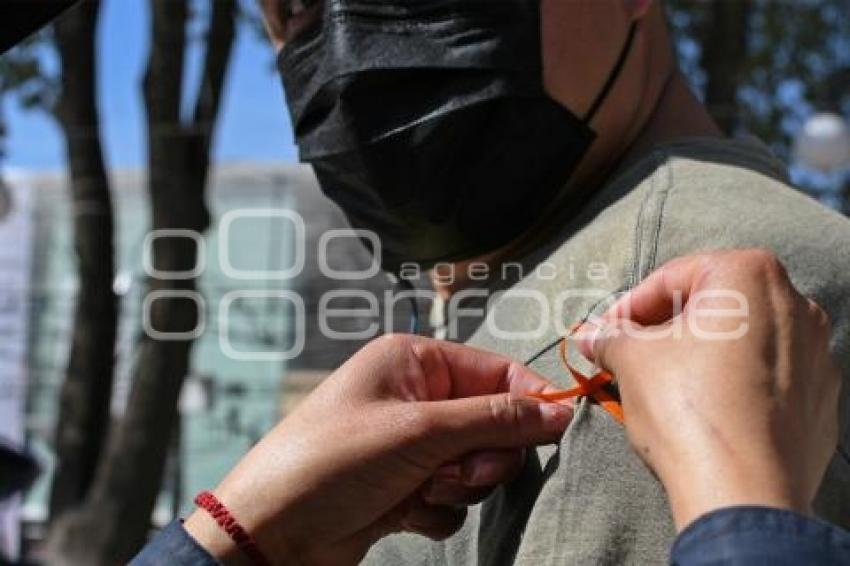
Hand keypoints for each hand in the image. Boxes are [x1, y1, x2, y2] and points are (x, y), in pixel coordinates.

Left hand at [185, 335, 570, 564]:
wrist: (273, 533)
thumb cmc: (332, 461)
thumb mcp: (420, 431)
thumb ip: (496, 419)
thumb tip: (560, 410)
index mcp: (413, 361)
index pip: (496, 370)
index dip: (528, 400)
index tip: (554, 431)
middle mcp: (413, 396)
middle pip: (493, 421)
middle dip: (484, 454)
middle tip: (461, 470)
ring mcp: (409, 444)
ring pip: (476, 463)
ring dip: (460, 484)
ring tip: (420, 489)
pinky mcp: (404, 485)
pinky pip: (453, 496)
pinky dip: (438, 508)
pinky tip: (402, 511)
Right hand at [577, 249, 840, 530]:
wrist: (743, 492)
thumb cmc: (686, 407)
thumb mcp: (630, 360)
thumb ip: (610, 337)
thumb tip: (590, 335)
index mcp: (750, 275)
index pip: (673, 277)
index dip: (629, 306)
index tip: (605, 331)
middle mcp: (796, 304)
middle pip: (714, 305)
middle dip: (667, 327)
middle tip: (630, 353)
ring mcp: (817, 354)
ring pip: (743, 341)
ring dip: (701, 355)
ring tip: (664, 384)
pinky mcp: (822, 401)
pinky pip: (768, 379)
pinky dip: (735, 385)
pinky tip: (705, 411)